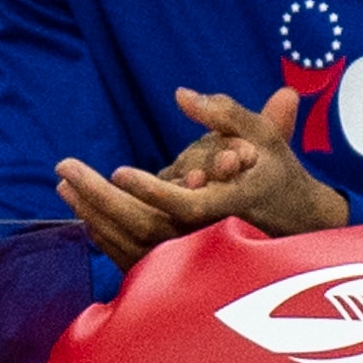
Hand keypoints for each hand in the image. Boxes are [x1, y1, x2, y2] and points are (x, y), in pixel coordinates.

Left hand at [54, 86, 348, 267]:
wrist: (299, 223)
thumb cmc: (278, 174)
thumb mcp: (264, 138)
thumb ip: (227, 114)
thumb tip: (182, 94)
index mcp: (233, 210)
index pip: (185, 206)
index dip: (150, 191)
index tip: (118, 170)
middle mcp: (213, 241)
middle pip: (148, 227)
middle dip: (101, 198)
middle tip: (63, 169)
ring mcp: (197, 261)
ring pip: (136, 244)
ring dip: (94, 214)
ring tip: (63, 186)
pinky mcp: (183, 269)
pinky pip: (137, 257)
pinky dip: (108, 236)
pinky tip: (85, 214)